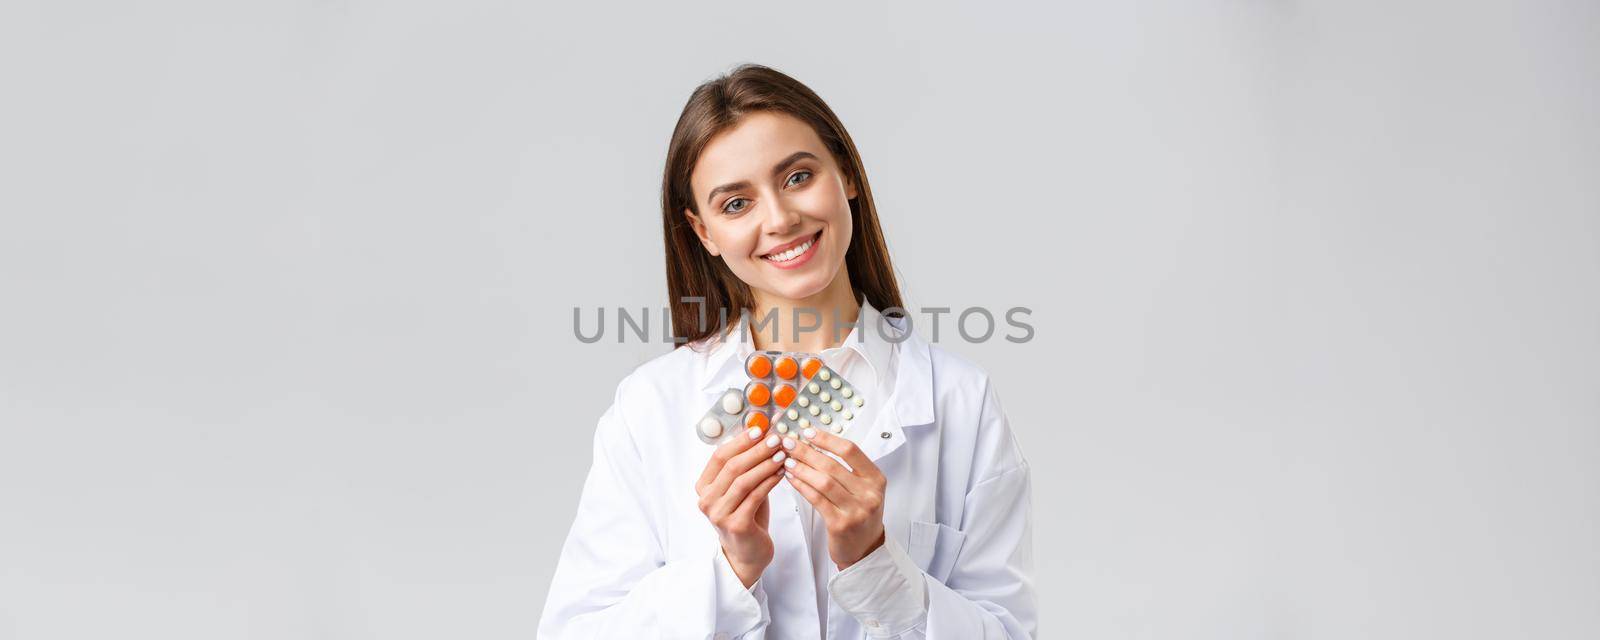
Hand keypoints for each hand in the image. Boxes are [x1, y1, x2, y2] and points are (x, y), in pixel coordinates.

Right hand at [695, 425, 787, 587]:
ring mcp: (719, 514)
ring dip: (765, 464)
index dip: (740, 441)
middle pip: (732, 467)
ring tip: (782, 453)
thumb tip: (763, 432)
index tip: (760, 429)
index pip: (719, 456)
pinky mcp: (736, 525)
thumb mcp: (742, 488)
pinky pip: (755, 496)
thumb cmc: (746, 515)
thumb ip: (747, 465)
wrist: (748, 553)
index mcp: (703, 486)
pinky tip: (782, 472)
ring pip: (743, 481)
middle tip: (776, 439)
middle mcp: (706, 500)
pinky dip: (770, 481)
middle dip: (756, 450)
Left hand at [781, 427, 886, 569]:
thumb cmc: (859, 514)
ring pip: (823, 482)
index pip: (850, 451)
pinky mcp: (840, 524)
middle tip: (789, 443)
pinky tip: (791, 478)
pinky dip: (801, 486)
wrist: (865, 548)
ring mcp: (856, 510)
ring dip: (801, 468)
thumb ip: (847, 468)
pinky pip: (816, 499)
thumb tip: (815, 442)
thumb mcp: (863, 488)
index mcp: (876, 479)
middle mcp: (869, 493)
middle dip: (807, 452)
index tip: (808, 431)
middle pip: (833, 465)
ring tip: (786, 460)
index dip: (827, 439)